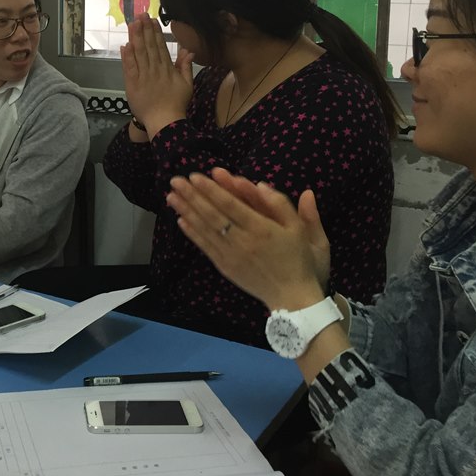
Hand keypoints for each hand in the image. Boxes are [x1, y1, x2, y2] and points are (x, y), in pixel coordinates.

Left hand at [119, 14, 193, 136]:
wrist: (165, 122)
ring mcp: (143, 76)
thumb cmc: (176, 104)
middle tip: (141, 14)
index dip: (156, 32)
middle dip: (145, 29)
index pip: (160, 46)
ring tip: (133, 23)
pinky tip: (125, 44)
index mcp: (167, 68)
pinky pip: (130, 67)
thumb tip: (189, 50)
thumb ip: (185, 66)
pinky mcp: (133, 84)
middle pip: (149, 46)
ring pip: (139, 53)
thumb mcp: (187, 85)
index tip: (152, 20)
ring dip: (136, 37)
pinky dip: (127, 56)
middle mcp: (155, 69)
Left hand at [166, 167, 330, 310]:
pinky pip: (206, 247)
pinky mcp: (226, 267)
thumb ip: (284, 206)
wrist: (294, 300)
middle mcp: (243, 241)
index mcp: (263, 229)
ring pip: (206, 230)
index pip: (232, 205)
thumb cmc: (301, 262)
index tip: (196, 176)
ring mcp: (232, 256)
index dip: (212, 190)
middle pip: (213, 215)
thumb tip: (262, 183)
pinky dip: (193, 233)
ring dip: (187, 211)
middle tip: (175, 180)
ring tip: (171, 196)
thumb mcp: (304, 232)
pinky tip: (181, 220)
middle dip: (193, 196)